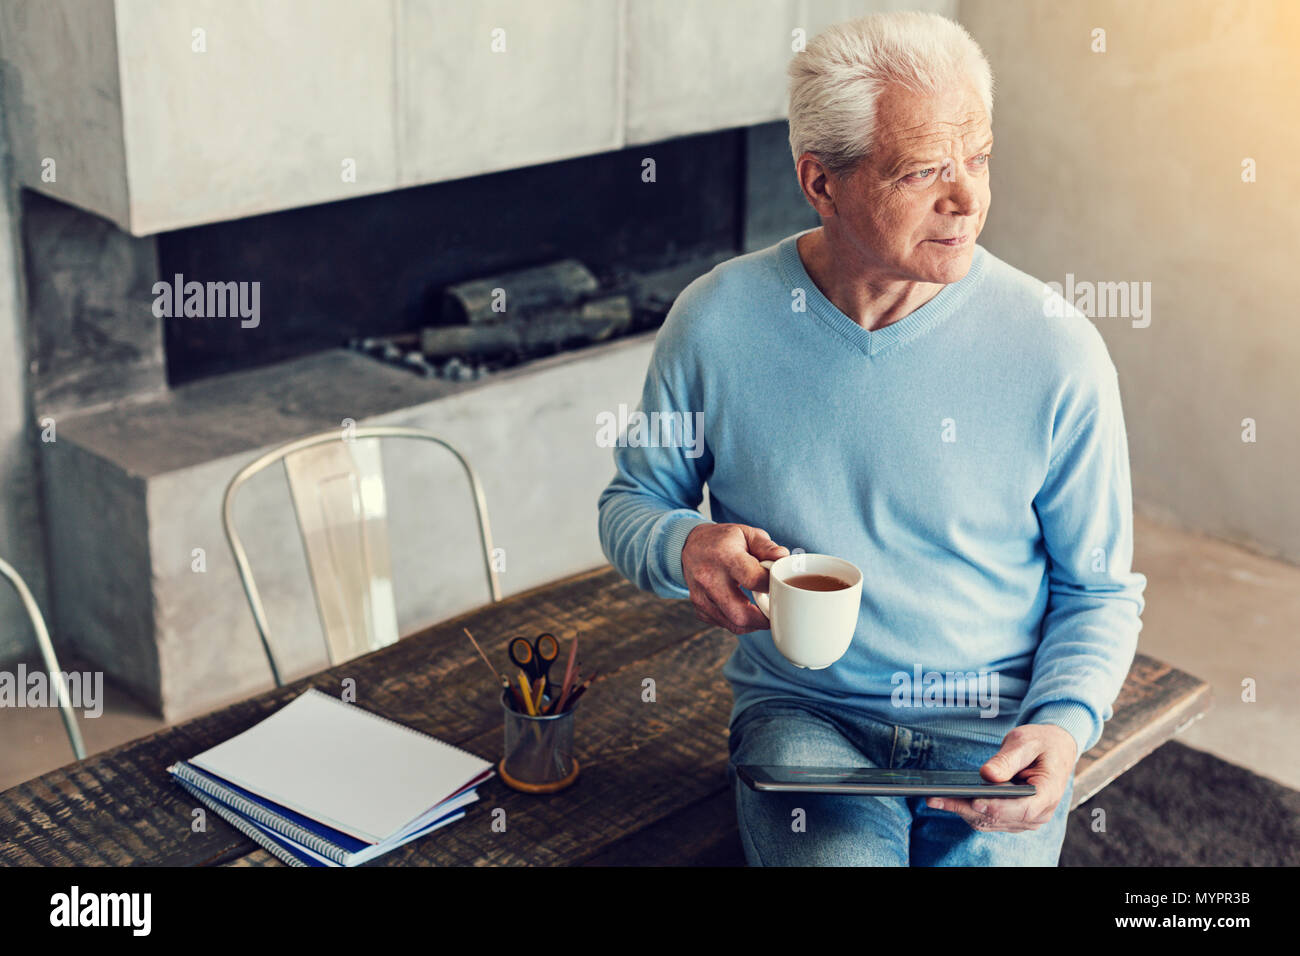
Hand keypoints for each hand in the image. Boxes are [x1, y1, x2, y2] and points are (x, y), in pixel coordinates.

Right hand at [681, 523, 788, 633]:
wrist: (690, 545)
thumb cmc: (723, 539)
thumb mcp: (746, 533)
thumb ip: (767, 547)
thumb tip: (783, 558)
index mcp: (725, 557)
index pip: (754, 580)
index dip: (772, 586)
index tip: (778, 585)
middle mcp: (709, 578)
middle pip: (741, 613)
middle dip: (764, 619)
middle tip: (775, 612)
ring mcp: (701, 596)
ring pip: (732, 624)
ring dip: (753, 623)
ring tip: (761, 612)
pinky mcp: (698, 607)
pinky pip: (723, 624)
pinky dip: (738, 622)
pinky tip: (744, 609)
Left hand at [925, 724, 1077, 831]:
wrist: (1053, 750)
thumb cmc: (1041, 743)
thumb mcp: (1026, 742)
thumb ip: (1008, 759)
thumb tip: (987, 774)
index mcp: (1048, 794)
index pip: (1023, 809)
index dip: (997, 807)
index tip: (974, 800)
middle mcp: (1038, 814)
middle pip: (999, 818)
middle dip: (966, 808)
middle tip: (937, 799)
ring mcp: (1024, 819)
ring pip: (989, 822)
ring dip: (961, 811)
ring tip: (935, 799)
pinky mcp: (1012, 818)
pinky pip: (987, 819)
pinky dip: (967, 810)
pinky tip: (947, 800)